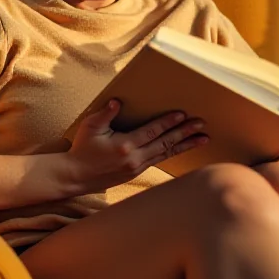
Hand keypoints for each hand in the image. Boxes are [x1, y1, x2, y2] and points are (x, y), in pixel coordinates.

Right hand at [66, 99, 208, 192]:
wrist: (75, 176)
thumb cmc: (82, 149)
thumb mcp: (90, 127)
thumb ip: (105, 113)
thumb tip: (117, 102)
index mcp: (125, 145)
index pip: (152, 131)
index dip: (169, 123)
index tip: (183, 115)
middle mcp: (135, 158)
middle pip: (166, 143)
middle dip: (185, 133)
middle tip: (201, 125)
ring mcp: (137, 167)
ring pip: (166, 154)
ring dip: (185, 145)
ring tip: (202, 139)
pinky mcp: (136, 173)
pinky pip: (159, 161)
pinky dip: (172, 153)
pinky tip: (182, 148)